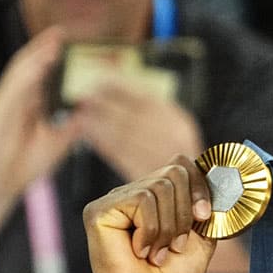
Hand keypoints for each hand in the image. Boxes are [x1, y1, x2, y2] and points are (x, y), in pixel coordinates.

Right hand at [0, 26, 82, 210]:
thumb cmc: (22, 166)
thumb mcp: (56, 144)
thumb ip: (71, 127)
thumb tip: (91, 111)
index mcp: (26, 105)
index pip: (39, 74)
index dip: (52, 57)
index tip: (69, 43)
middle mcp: (12, 100)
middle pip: (28, 67)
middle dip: (44, 48)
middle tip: (62, 32)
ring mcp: (2, 105)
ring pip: (19, 73)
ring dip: (36, 56)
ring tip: (53, 42)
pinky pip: (13, 90)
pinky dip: (27, 76)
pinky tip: (40, 66)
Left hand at [75, 77, 203, 180]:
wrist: (191, 190)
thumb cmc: (175, 155)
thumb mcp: (175, 128)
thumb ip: (151, 110)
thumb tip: (114, 89)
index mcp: (180, 122)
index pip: (145, 99)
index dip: (120, 89)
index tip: (100, 83)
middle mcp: (173, 139)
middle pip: (131, 117)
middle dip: (104, 105)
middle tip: (85, 98)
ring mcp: (162, 158)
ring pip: (123, 135)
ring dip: (99, 124)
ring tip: (81, 115)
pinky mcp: (148, 175)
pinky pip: (120, 155)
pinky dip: (103, 143)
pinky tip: (90, 134)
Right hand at [81, 155, 215, 272]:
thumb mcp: (199, 241)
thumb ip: (207, 212)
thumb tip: (220, 183)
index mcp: (156, 198)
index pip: (182, 164)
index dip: (200, 186)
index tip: (204, 216)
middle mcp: (133, 193)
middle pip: (175, 172)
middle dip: (184, 214)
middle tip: (175, 245)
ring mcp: (115, 200)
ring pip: (160, 187)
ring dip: (168, 228)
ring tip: (157, 253)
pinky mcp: (100, 210)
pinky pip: (141, 201)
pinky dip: (150, 231)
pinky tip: (140, 251)